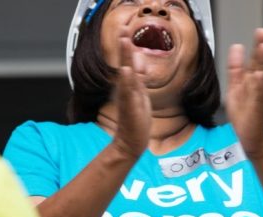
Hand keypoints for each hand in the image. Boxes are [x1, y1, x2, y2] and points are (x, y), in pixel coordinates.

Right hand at [112, 27, 151, 158]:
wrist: (130, 141)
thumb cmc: (135, 119)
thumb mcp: (139, 94)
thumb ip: (139, 77)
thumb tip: (139, 60)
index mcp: (129, 85)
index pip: (127, 61)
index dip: (126, 46)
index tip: (124, 30)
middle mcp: (126, 89)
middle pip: (124, 63)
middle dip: (124, 47)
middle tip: (122, 30)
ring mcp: (127, 97)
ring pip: (127, 74)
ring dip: (125, 57)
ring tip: (125, 42)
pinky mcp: (129, 107)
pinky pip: (128, 92)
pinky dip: (127, 81)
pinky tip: (126, 71)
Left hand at [226, 28, 262, 155]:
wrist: (251, 139)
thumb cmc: (245, 115)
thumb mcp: (236, 87)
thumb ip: (236, 69)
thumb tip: (236, 47)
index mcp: (254, 82)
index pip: (257, 60)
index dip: (259, 46)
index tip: (262, 31)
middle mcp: (260, 88)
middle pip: (262, 65)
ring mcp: (260, 98)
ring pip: (262, 77)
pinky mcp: (257, 110)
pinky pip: (258, 96)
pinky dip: (258, 86)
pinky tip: (259, 75)